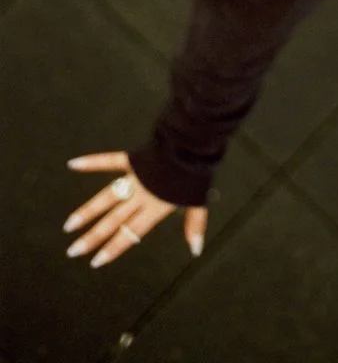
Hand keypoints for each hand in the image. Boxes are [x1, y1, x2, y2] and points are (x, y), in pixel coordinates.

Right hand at [63, 151, 207, 267]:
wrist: (192, 144)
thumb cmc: (197, 174)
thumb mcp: (198, 202)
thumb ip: (194, 226)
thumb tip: (196, 251)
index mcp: (154, 208)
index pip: (130, 233)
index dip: (113, 248)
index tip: (95, 261)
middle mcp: (141, 196)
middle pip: (113, 220)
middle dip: (92, 237)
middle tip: (73, 251)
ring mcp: (134, 177)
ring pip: (106, 197)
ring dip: (87, 211)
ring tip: (69, 225)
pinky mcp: (132, 159)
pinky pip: (109, 161)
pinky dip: (92, 162)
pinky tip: (73, 164)